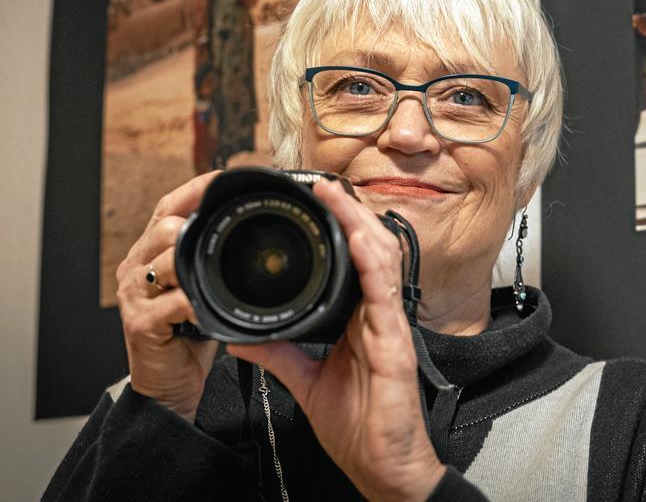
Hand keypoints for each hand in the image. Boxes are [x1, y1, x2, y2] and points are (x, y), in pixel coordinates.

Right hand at [116, 171, 221, 421]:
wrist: (168, 384)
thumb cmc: (189, 331)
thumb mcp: (202, 286)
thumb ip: (211, 258)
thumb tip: (249, 227)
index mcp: (151, 251)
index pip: (169, 205)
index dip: (197, 188)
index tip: (226, 178)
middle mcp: (136, 267)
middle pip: (167, 226)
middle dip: (199, 227)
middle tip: (235, 236)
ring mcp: (135, 294)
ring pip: (167, 259)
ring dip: (198, 265)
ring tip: (219, 276)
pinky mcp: (140, 323)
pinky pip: (170, 302)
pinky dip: (193, 302)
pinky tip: (206, 308)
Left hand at [229, 179, 443, 501]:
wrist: (383, 467)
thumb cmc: (359, 427)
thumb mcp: (306, 382)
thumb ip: (278, 353)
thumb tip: (241, 334)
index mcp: (362, 320)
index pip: (354, 260)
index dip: (340, 227)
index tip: (316, 202)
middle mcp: (380, 315)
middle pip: (371, 248)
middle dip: (350, 213)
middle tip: (323, 184)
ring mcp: (391, 326)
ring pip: (382, 259)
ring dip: (359, 223)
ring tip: (336, 195)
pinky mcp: (396, 343)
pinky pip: (386, 294)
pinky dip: (372, 262)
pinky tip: (360, 239)